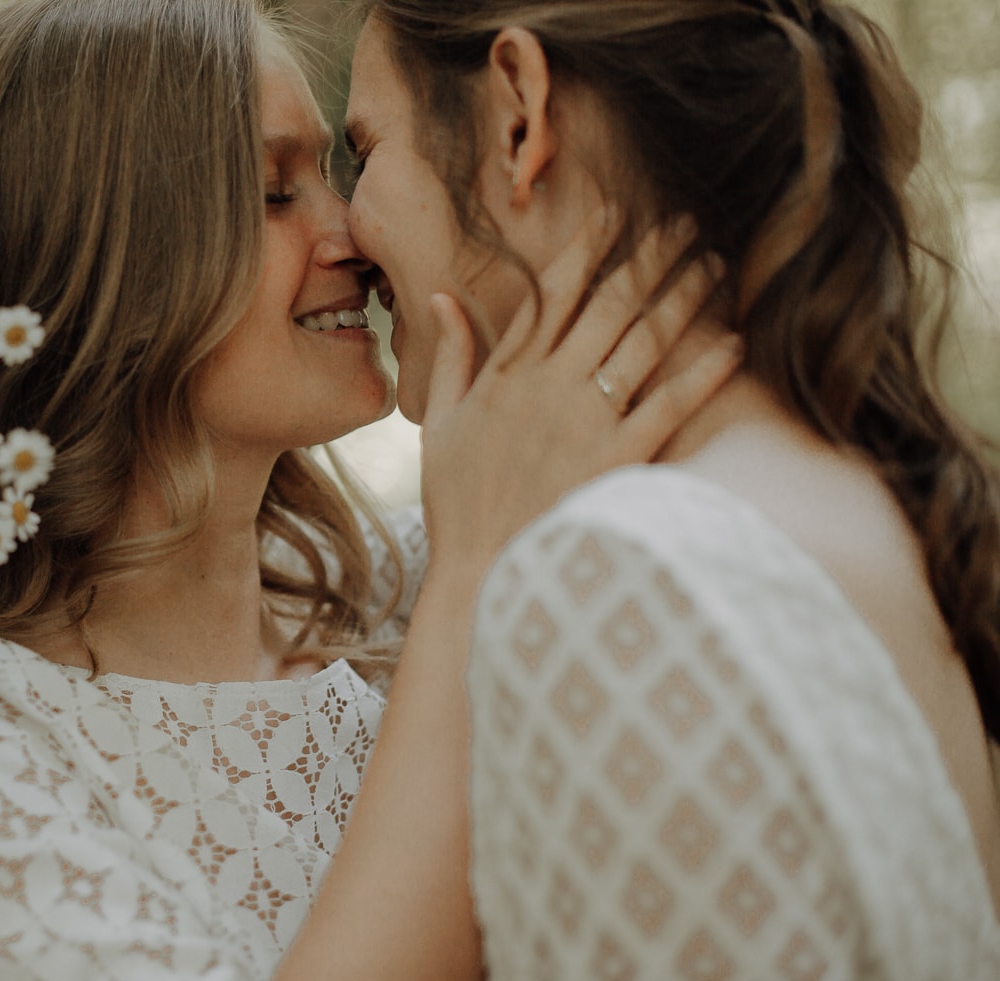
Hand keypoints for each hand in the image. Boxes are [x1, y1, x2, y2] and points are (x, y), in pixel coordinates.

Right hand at [419, 208, 742, 585]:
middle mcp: (549, 385)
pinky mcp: (617, 459)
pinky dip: (703, 373)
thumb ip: (452, 355)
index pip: (554, 290)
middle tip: (683, 223)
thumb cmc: (457, 502)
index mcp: (508, 373)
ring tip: (713, 266)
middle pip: (609, 303)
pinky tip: (734, 344)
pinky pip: (670, 405)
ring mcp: (585, 420)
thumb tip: (443, 297)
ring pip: (643, 341)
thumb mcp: (441, 422)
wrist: (482, 572)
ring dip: (681, 298)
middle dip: (649, 257)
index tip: (617, 212)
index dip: (588, 246)